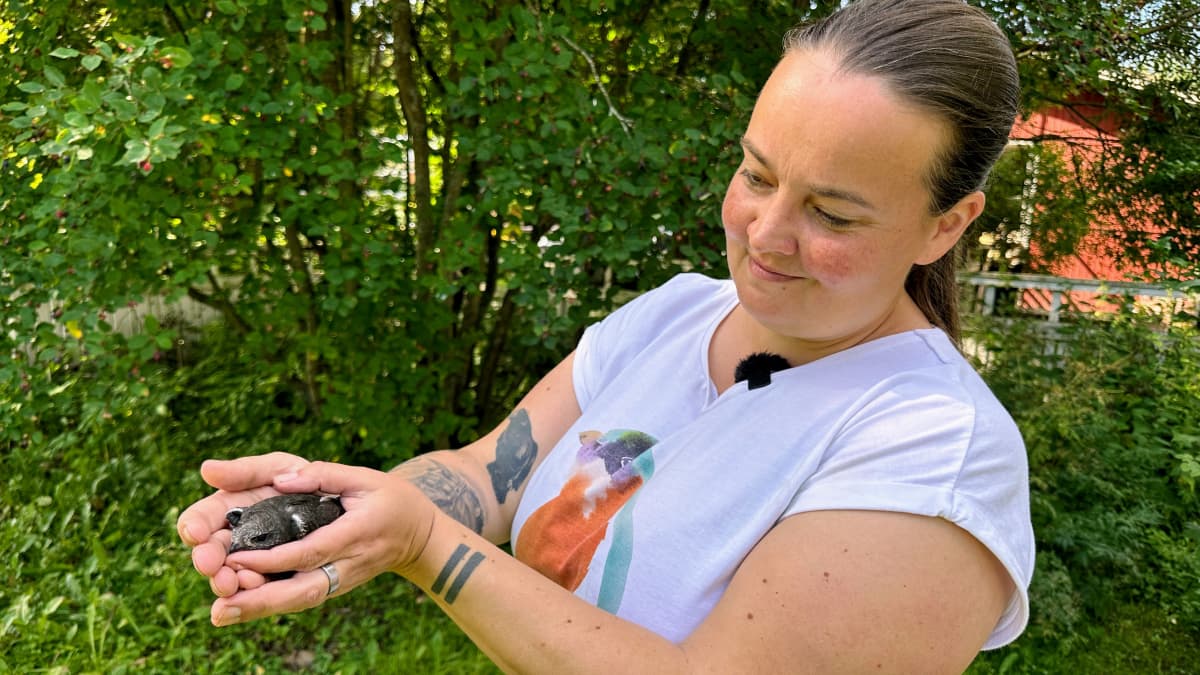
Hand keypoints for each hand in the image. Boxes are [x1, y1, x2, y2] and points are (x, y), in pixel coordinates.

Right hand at [177, 452, 310, 599]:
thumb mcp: (278, 468)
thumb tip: (207, 470)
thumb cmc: (307, 481)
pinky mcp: (287, 585)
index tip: (196, 533)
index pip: (201, 520)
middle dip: (209, 563)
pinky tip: (252, 600)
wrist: (347, 504)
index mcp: (230, 510)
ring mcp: (260, 567)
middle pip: (214, 557)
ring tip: (231, 584)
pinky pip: (273, 596)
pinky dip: (261, 600)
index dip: (194, 526)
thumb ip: (246, 472)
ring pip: (241, 582)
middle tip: (210, 567)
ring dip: (232, 586)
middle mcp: (239, 542)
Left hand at [178, 455, 436, 625]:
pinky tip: (239, 609)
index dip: (275, 558)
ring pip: (300, 601)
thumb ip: (323, 475)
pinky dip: (271, 606)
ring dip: (260, 609)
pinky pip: (302, 599)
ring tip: (221, 613)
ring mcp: (342, 580)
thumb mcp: (364, 477)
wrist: (419, 535)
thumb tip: (281, 479)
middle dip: (261, 600)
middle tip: (221, 606)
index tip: (238, 557)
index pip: (312, 551)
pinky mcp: (335, 586)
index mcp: (357, 533)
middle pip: (303, 590)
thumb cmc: (391, 500)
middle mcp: (348, 564)